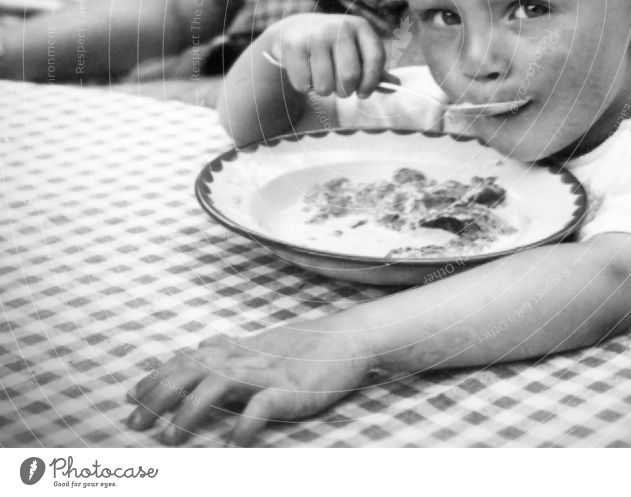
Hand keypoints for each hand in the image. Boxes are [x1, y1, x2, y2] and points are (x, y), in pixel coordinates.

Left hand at [127, 320, 374, 445]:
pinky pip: (262, 406)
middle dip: (160, 396)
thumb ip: (230, 348)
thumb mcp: (262, 344)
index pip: (188, 360)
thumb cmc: (305, 345)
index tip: (130, 395)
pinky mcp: (290, 389)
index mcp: (237, 351)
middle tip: (136, 422)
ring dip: (191, 410)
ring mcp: (267, 373)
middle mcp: (245, 359)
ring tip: (171, 437)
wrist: (348, 337)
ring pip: (218, 384)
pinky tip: (232, 444)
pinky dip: (245, 424)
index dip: (157, 377)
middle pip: (192, 371)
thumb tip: (199, 346)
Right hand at [262, 13, 388, 98]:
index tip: (363, 93)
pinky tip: (305, 74)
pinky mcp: (294, 44)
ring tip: (321, 80)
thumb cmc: (333, 47)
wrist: (294, 30)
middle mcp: (339, 26)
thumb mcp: (355, 51)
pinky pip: (304, 84)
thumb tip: (396, 86)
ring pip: (326, 85)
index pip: (376, 59)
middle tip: (339, 89)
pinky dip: (305, 87)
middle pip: (350, 76)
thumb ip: (374, 70)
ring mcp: (315, 34)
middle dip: (345, 91)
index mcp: (360, 26)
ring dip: (324, 91)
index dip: (372, 82)